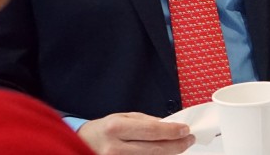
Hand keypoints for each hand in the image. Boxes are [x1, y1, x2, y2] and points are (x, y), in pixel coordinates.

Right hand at [77, 112, 194, 154]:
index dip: (173, 131)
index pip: (153, 131)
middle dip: (177, 145)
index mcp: (116, 128)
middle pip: (155, 149)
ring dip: (170, 154)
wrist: (81, 143)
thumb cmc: (103, 130)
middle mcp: (115, 147)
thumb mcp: (123, 118)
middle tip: (189, 139)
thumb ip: (147, 122)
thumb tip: (171, 126)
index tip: (186, 130)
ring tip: (179, 146)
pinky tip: (165, 154)